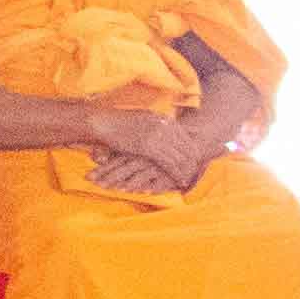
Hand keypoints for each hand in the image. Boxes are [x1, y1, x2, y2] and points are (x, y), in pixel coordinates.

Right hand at [84, 112, 215, 196]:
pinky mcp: (149, 147)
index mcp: (165, 119)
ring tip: (190, 179)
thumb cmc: (121, 121)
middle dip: (194, 161)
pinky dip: (177, 174)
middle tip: (196, 172)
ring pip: (181, 157)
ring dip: (187, 170)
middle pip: (188, 147)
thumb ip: (161, 123)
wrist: (103, 122)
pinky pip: (169, 163)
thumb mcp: (145, 118)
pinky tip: (180, 181)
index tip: (196, 160)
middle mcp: (165, 126)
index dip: (194, 150)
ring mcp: (157, 136)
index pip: (189, 137)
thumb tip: (175, 126)